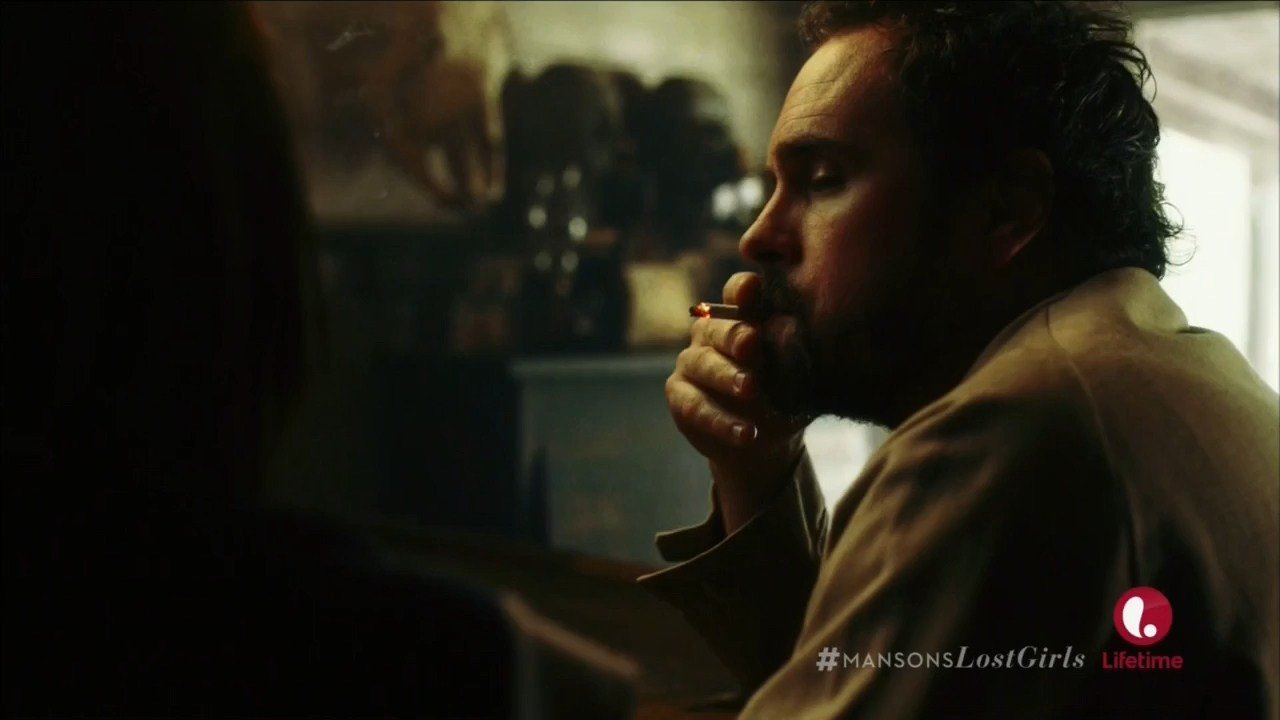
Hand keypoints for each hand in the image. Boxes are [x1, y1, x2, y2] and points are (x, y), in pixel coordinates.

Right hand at [666, 272, 806, 534]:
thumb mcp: (796, 374)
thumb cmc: (784, 395)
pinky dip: (722, 421)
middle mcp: (711, 334)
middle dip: (734, 335)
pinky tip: (745, 433)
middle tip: (752, 342)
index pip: (738, 293)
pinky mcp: (680, 396)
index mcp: (742, 317)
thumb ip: (790, 351)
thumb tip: (789, 327)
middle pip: (717, 328)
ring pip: (703, 365)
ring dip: (727, 377)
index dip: (742, 290)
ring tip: (751, 390)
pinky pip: (696, 406)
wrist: (766, 442)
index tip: (753, 287)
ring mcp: (691, 363)